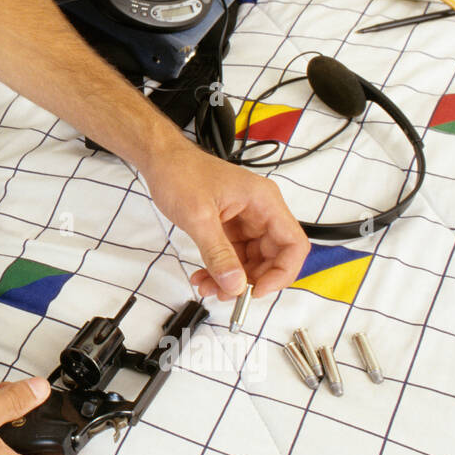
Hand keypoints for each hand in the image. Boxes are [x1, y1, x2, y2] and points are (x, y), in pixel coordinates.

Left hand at [140, 141, 308, 298]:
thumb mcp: (198, 217)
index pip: (293, 244)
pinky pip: (234, 255)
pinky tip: (204, 277)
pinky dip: (221, 269)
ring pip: (252, 260)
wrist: (161, 160)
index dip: (282, 273)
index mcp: (264, 201)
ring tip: (208, 287)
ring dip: (232, 279)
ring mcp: (246, 219)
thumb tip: (235, 284)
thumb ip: (218, 253)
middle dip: (251, 280)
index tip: (257, 291)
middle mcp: (260, 211)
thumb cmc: (180, 173)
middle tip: (227, 294)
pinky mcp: (230, 226)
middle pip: (274, 257)